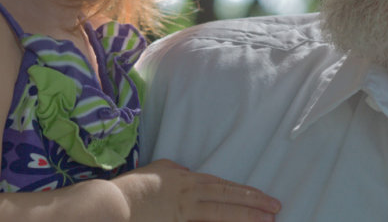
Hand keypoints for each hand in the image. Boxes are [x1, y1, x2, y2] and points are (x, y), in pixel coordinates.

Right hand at [111, 159, 280, 221]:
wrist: (110, 204)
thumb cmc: (131, 189)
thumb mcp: (157, 171)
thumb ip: (176, 171)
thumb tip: (188, 172)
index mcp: (184, 179)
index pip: (221, 186)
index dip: (243, 192)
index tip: (262, 197)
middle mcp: (188, 192)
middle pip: (227, 197)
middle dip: (253, 202)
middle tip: (277, 207)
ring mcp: (183, 211)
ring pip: (221, 212)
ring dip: (246, 215)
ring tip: (268, 220)